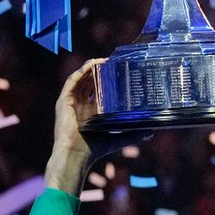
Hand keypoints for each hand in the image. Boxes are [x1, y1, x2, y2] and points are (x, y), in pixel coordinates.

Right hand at [46, 60, 149, 193]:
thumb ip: (133, 135)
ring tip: (104, 60)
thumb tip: (150, 132)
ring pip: (81, 79)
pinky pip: (72, 80)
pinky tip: (92, 64)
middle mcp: (80, 104)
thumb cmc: (93, 149)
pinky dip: (82, 71)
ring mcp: (71, 101)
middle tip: (113, 62)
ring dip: (91, 68)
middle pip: (90, 82)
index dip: (107, 80)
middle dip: (100, 71)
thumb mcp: (117, 139)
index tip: (119, 71)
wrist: (76, 155)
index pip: (98, 90)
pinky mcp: (64, 100)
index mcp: (90, 111)